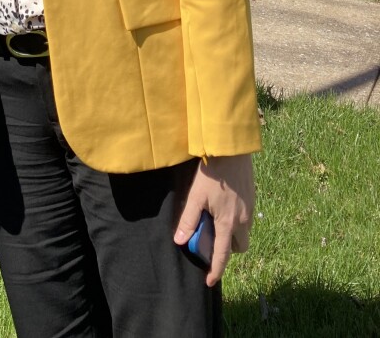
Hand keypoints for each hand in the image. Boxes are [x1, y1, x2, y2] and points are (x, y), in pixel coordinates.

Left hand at [174, 153, 254, 286]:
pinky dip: (236, 221)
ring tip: (215, 220)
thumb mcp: (196, 196)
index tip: (209, 282)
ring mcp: (250, 209)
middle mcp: (243, 221)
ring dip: (232, 234)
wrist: (232, 150)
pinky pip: (246, 219)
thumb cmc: (212, 173)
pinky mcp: (252, 198)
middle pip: (238, 247)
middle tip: (212, 240)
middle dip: (227, 250)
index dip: (216, 271)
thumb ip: (189, 219)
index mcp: (228, 223)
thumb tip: (180, 241)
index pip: (223, 255)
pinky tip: (224, 207)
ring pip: (244, 233)